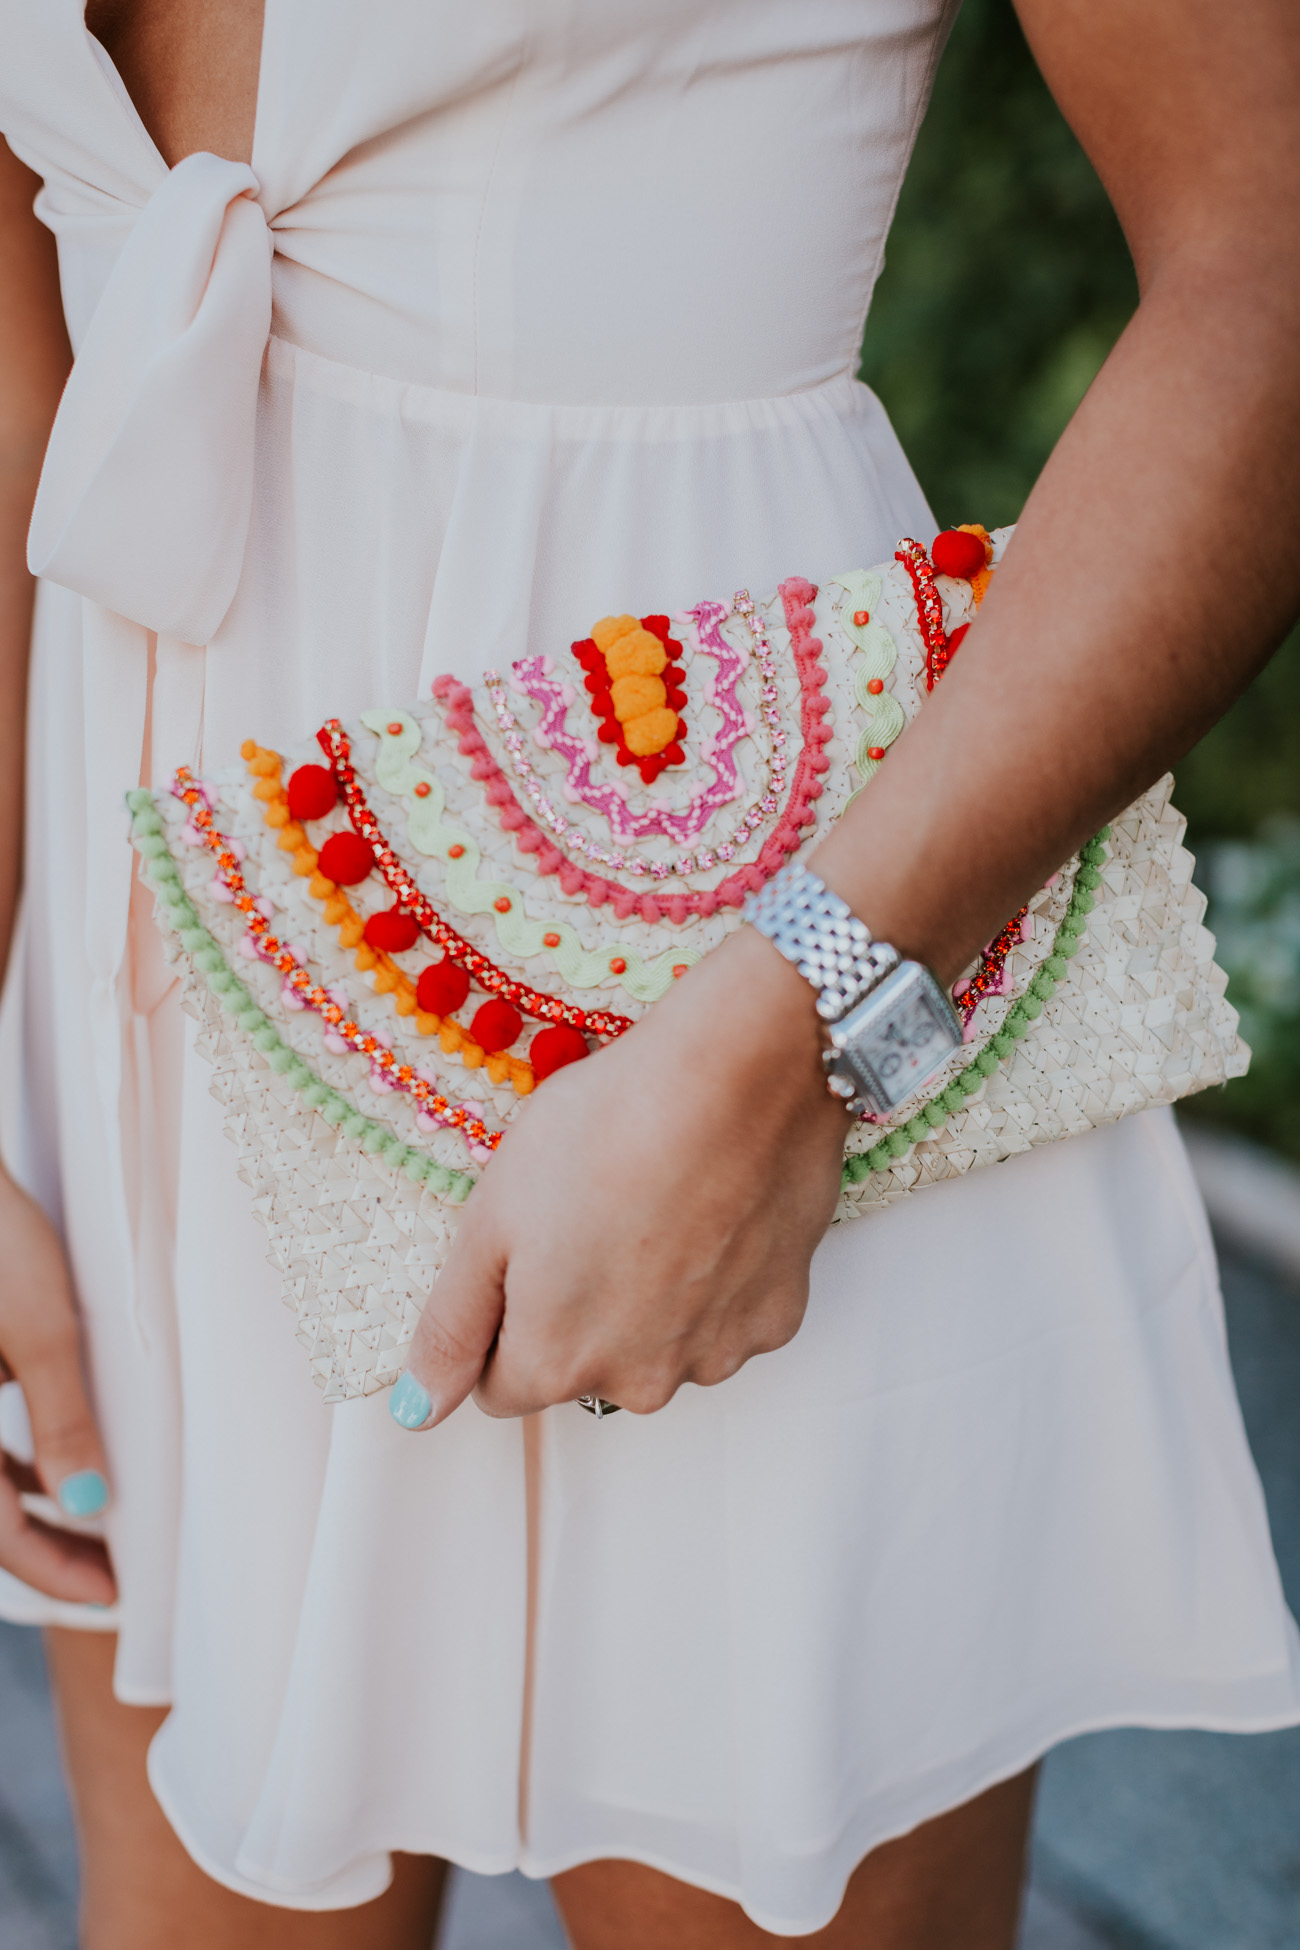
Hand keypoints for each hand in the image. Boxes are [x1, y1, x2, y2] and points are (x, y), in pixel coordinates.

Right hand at [0, 1169, 115, 1602]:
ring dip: (26, 1510)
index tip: (108, 1594)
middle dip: (43, 1550)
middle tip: (107, 1575)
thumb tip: (91, 1502)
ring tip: (94, 1528)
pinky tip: (54, 1471)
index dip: (52, 1569)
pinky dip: (8, 1465)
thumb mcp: (42, 1332)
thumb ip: (63, 1422)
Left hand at [395, 926, 847, 1424]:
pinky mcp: (778, 1318)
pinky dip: (716, 1276)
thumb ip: (452, 1327)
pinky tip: (711, 1208)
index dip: (505, 1310)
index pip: (500, 1382)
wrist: (738, 1078)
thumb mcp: (492, 1217)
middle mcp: (637, 1384)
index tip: (529, 1243)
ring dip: (651, 1296)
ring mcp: (715, 1355)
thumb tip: (420, 1409)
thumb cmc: (609, 1130)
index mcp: (554, 1364)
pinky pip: (727, 1316)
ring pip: (659, 1344)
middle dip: (579, 1306)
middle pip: (585, 1366)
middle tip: (594, 1210)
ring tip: (656, 1202)